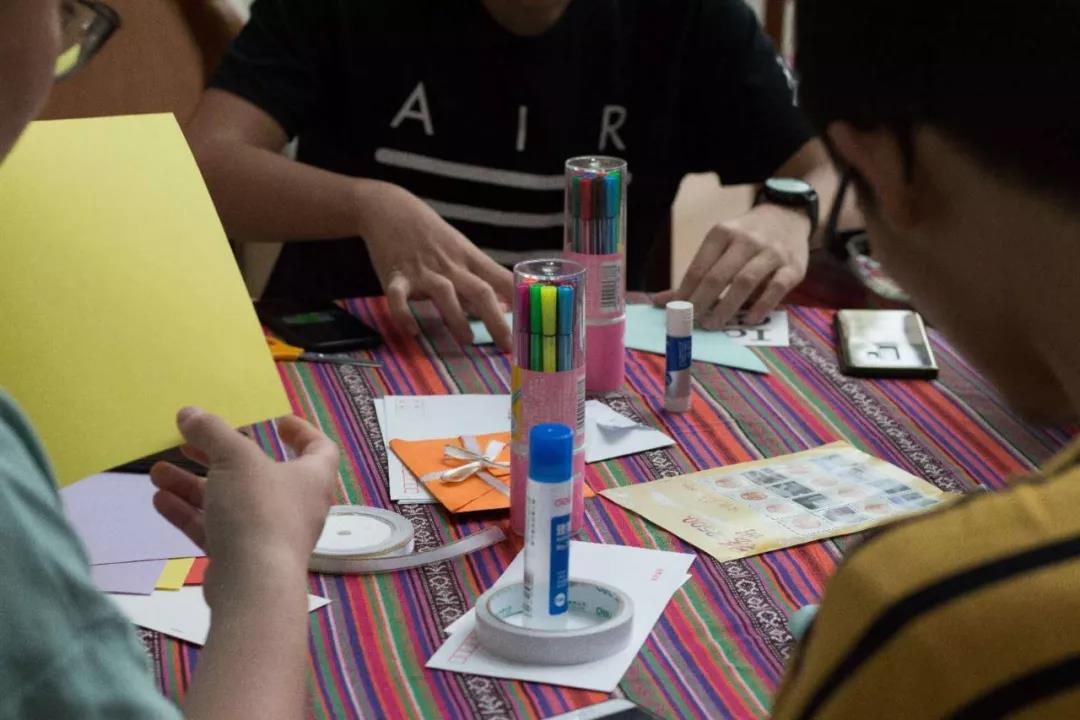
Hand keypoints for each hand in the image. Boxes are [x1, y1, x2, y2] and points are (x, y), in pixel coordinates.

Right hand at [149, 408, 338, 603]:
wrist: (253, 586)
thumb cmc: (259, 510)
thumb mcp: (235, 459)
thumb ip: (212, 432)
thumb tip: (189, 413)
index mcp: (312, 478)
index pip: (319, 448)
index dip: (302, 432)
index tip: (278, 421)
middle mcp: (296, 505)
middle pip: (258, 473)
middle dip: (219, 457)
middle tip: (189, 443)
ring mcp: (268, 535)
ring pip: (230, 502)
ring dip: (194, 485)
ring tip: (158, 472)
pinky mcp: (242, 559)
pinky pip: (215, 529)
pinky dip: (190, 513)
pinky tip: (160, 500)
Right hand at [359, 182, 513, 351]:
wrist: (390, 209)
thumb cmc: (432, 235)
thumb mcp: (461, 249)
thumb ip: (481, 279)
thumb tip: (506, 307)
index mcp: (469, 259)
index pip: (500, 280)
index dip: (518, 302)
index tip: (532, 323)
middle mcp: (449, 265)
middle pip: (479, 291)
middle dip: (495, 319)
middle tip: (507, 344)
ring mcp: (422, 271)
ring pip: (444, 294)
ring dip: (457, 317)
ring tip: (467, 340)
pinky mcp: (394, 276)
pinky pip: (398, 298)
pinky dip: (403, 315)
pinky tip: (411, 331)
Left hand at [655, 204, 809, 327]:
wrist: (788, 216)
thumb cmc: (746, 238)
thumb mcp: (720, 245)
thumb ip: (696, 274)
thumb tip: (661, 301)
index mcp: (722, 233)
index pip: (699, 267)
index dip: (685, 292)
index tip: (676, 311)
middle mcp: (746, 240)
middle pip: (718, 276)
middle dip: (702, 302)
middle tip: (693, 321)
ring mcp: (771, 252)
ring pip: (745, 282)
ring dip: (726, 307)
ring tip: (714, 324)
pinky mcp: (793, 266)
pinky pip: (776, 289)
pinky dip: (761, 306)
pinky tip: (749, 320)